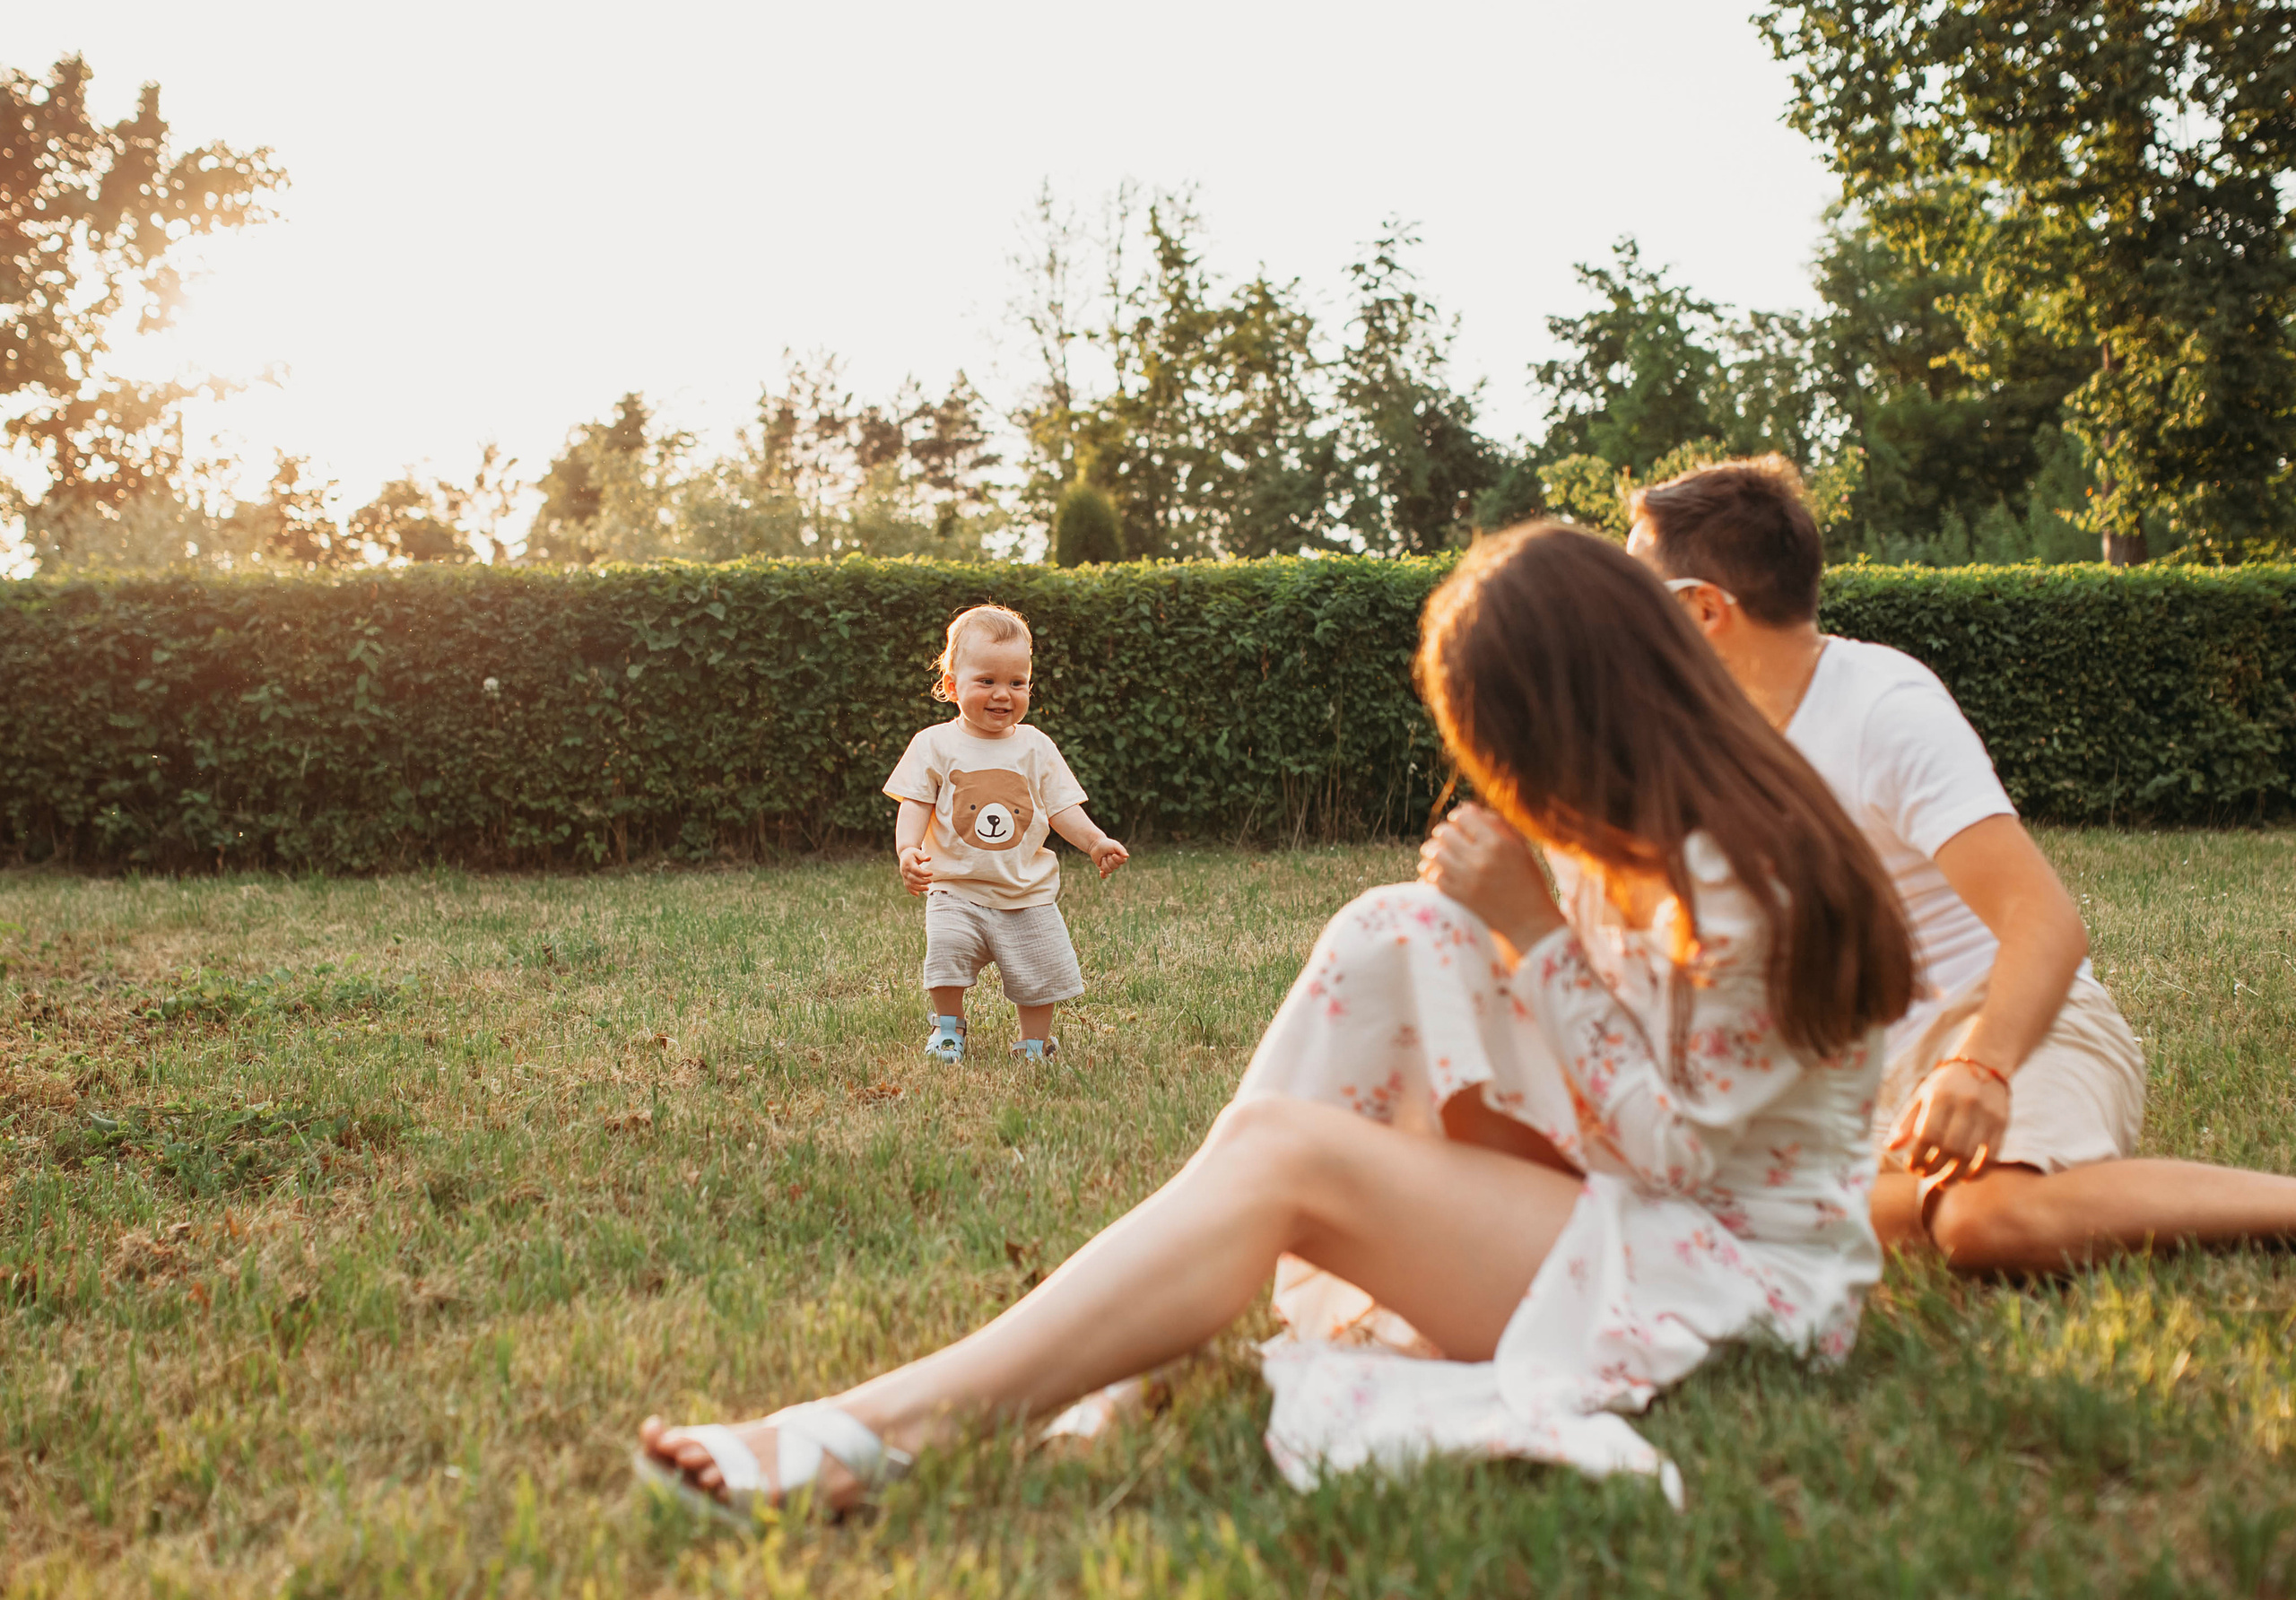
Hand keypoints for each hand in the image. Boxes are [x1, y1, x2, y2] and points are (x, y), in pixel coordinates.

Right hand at [898, 845, 933, 894]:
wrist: (904, 854)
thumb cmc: (912, 853)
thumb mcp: (917, 852)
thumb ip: (923, 855)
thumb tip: (929, 858)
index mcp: (908, 864)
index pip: (916, 870)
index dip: (924, 873)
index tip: (931, 873)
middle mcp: (905, 871)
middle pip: (913, 879)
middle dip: (922, 882)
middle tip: (930, 881)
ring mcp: (904, 876)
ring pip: (910, 885)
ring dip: (919, 888)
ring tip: (927, 888)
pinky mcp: (905, 879)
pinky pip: (907, 887)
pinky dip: (912, 891)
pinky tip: (917, 894)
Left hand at [1089, 838, 1129, 878]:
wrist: (1096, 845)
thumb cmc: (1106, 844)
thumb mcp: (1115, 845)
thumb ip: (1121, 850)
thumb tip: (1127, 856)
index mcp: (1121, 857)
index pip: (1122, 862)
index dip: (1117, 859)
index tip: (1113, 854)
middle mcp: (1116, 863)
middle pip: (1115, 866)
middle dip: (1109, 860)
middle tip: (1107, 854)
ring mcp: (1109, 866)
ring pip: (1109, 870)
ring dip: (1104, 863)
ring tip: (1103, 857)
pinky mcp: (1103, 869)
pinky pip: (1104, 876)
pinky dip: (1103, 875)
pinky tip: (1101, 872)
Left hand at [1417, 804, 1563, 953]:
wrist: (1529, 922)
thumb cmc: (1528, 881)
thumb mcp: (1520, 848)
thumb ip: (1497, 824)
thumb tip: (1467, 807)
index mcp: (1497, 844)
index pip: (1464, 817)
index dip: (1460, 817)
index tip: (1461, 823)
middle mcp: (1480, 860)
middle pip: (1445, 833)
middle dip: (1445, 832)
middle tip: (1447, 837)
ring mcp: (1467, 880)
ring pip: (1435, 854)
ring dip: (1434, 850)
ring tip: (1438, 852)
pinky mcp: (1458, 898)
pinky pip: (1433, 877)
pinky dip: (1431, 872)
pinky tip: (1436, 871)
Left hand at [1886, 1057, 2010, 1181]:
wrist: (1984, 1065)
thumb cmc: (1945, 1084)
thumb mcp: (1922, 1095)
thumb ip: (1906, 1122)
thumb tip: (1890, 1148)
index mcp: (1941, 1096)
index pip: (1928, 1135)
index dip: (1918, 1156)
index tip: (1911, 1167)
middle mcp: (1966, 1105)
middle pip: (1950, 1148)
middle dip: (1934, 1168)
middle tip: (1924, 1176)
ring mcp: (1987, 1115)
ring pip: (1971, 1156)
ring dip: (1954, 1175)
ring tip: (1942, 1182)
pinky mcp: (2002, 1124)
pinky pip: (1992, 1156)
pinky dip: (1978, 1172)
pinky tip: (1965, 1178)